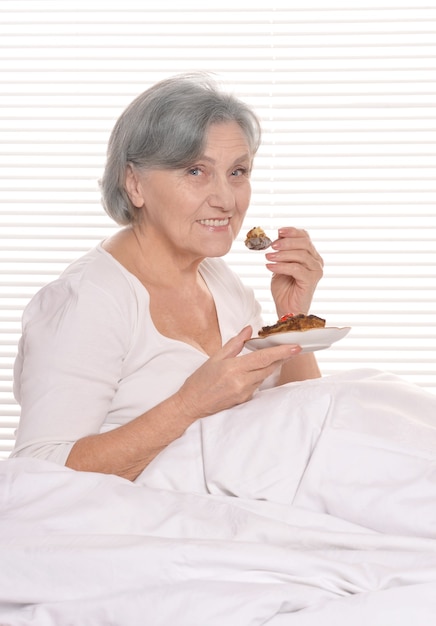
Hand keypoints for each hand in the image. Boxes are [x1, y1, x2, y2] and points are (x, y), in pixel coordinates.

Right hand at [175, 326, 300, 420]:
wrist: (192, 405)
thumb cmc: (200, 381)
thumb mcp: (215, 358)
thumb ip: (235, 343)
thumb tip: (248, 330)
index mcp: (233, 368)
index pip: (263, 358)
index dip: (281, 352)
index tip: (295, 347)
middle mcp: (241, 382)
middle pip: (269, 368)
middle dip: (282, 358)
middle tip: (294, 348)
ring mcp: (244, 393)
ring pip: (264, 376)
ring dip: (272, 366)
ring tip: (279, 355)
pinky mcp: (244, 400)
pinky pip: (257, 385)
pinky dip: (260, 376)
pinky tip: (258, 370)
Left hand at [265, 227, 323, 315]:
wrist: (287, 308)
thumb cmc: (284, 288)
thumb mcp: (280, 265)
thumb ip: (281, 252)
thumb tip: (277, 236)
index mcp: (311, 255)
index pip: (304, 237)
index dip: (292, 232)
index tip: (278, 231)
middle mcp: (316, 261)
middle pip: (304, 243)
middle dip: (286, 242)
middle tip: (271, 245)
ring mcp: (316, 271)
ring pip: (301, 255)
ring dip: (282, 254)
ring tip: (268, 257)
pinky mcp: (311, 280)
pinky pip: (296, 269)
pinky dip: (281, 266)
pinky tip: (270, 267)